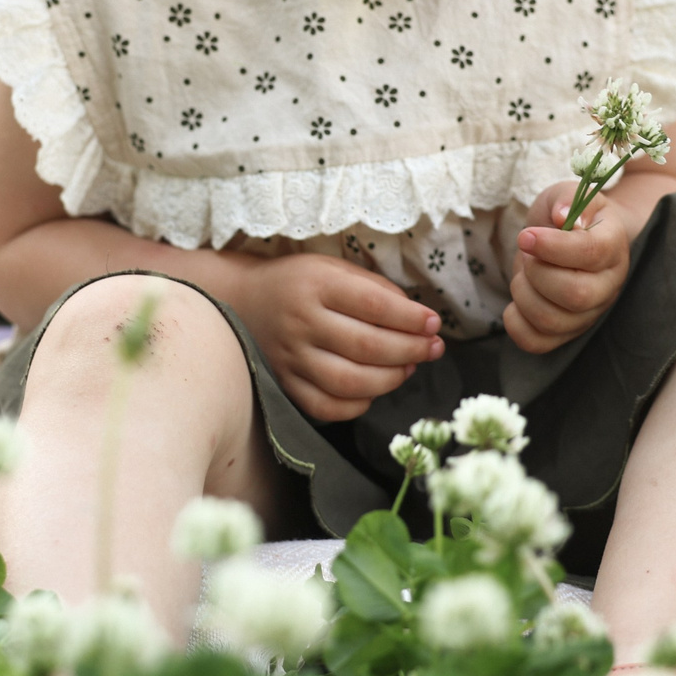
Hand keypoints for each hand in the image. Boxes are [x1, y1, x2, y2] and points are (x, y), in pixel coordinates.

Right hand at [233, 253, 443, 423]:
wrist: (241, 300)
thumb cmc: (298, 282)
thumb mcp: (333, 268)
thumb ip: (375, 288)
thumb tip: (418, 319)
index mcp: (317, 285)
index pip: (374, 306)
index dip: (410, 319)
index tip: (433, 323)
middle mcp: (302, 322)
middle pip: (367, 347)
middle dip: (410, 350)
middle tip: (432, 348)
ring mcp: (291, 357)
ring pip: (349, 382)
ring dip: (390, 380)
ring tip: (408, 368)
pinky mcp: (284, 383)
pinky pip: (325, 407)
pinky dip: (356, 406)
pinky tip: (372, 392)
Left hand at [506, 180, 636, 354]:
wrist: (575, 238)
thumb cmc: (571, 216)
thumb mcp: (567, 195)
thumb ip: (567, 199)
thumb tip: (561, 217)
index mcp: (612, 247)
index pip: (591, 253)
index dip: (553, 247)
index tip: (526, 236)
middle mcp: (607, 285)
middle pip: (575, 294)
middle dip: (537, 273)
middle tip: (527, 255)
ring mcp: (588, 314)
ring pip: (553, 320)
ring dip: (523, 294)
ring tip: (524, 275)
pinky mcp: (565, 332)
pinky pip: (538, 343)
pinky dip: (516, 324)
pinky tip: (515, 302)